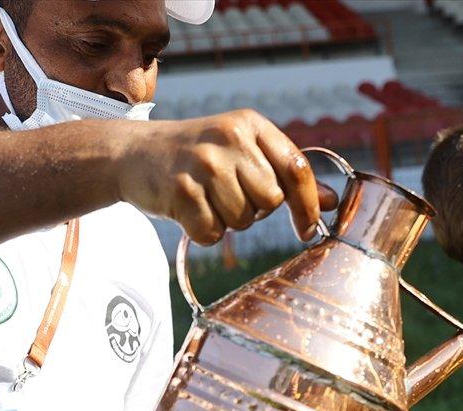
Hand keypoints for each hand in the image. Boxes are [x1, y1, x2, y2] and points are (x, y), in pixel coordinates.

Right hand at [115, 110, 338, 244]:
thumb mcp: (243, 153)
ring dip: (228, 220)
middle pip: (271, 200)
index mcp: (249, 124)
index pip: (296, 168)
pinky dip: (203, 231)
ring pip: (244, 220)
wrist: (132, 153)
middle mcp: (227, 138)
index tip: (308, 229)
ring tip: (206, 198)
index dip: (308, 204)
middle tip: (227, 194)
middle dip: (255, 208)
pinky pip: (213, 233)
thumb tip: (330, 201)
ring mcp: (203, 163)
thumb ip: (285, 174)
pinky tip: (188, 209)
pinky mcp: (180, 190)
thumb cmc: (197, 156)